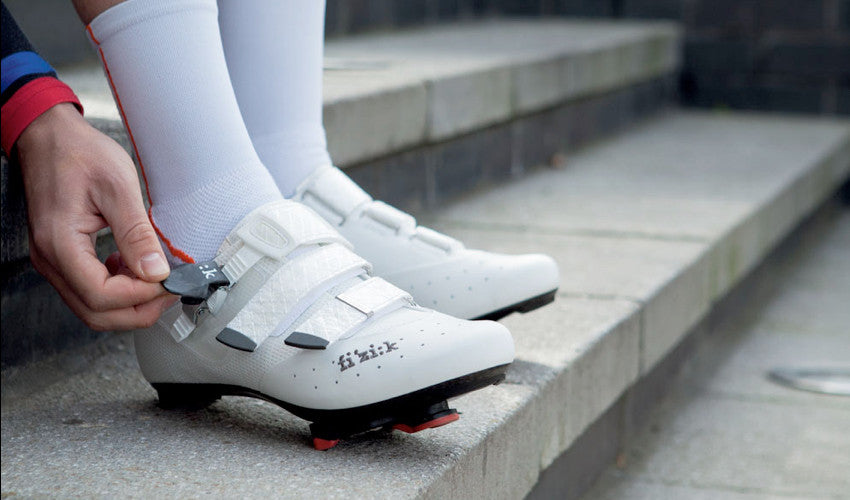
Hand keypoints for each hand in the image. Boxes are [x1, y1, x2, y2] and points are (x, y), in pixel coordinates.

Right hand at [16, 103, 177, 330]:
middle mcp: (50, 260)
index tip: (169, 282)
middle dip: (138, 310)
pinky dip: (117, 291)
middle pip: (95, 313)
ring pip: (92, 307)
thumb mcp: (118, 187)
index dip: (140, 296)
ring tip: (157, 280)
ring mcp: (54, 261)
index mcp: (60, 244)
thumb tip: (156, 271)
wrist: (49, 137)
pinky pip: (88, 290)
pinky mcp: (62, 257)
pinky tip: (133, 268)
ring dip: (129, 303)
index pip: (101, 295)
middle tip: (170, 292)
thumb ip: (137, 233)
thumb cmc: (79, 154)